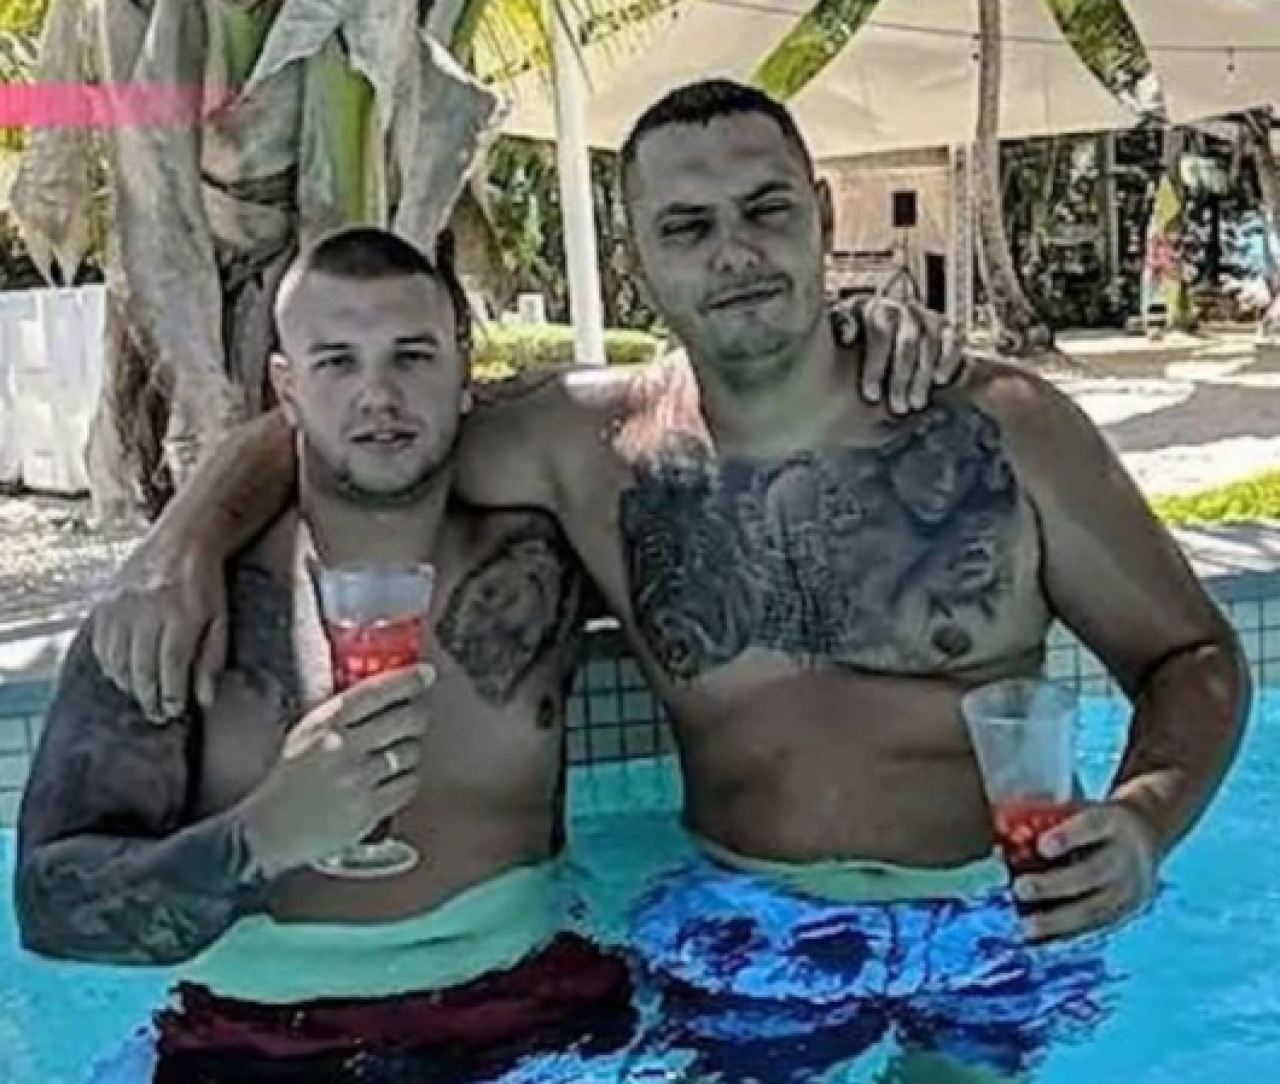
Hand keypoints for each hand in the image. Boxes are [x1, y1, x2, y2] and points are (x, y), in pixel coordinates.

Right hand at [93, 540, 227, 722]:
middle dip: (149, 697)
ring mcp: (122, 604)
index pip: (171, 667)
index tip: (174, 712)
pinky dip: (110, 665)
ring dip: (129, 685)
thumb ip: (212, 659)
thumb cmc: (207, 583)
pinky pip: (100, 644)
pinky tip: (123, 674)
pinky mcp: (105, 601)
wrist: (184, 538)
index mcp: (181, 614)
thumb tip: (204, 700)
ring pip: (117, 660)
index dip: (170, 695)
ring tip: (143, 696)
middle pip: (141, 668)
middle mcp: (148, 609)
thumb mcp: (221, 619)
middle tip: (158, 714)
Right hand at [239, 664, 433, 874]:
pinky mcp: (367, 809)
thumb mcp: (308, 733)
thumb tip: (390, 686)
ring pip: (411, 751)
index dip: (408, 679)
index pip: (376, 691)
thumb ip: (342, 712)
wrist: (270, 829)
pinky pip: (409, 783)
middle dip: (416, 715)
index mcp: (325, 723)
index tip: (426, 673)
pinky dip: (406, 780)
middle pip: (406, 718)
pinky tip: (390, 781)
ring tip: (392, 756)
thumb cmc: (292, 777)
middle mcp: (341, 747)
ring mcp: (356, 779)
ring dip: (409, 751)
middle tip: (414, 718)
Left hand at [830, 296, 963, 414]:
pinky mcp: (947, 329)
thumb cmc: (852, 350)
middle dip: (901, 378)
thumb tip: (845, 336)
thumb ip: (839, 334)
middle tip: (898, 407)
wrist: (880, 346)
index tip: (871, 395)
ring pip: (930, 344)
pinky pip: (953, 342)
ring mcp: (926, 317)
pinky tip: (940, 381)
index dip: (876, 366)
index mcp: (872, 309)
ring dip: (923, 376)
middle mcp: (901, 309)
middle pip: (907, 341)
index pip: (879, 333)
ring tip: (915, 404)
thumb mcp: (836, 342)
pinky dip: (948, 361)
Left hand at [1012, 801, 1159, 942]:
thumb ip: (1042, 823)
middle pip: (1092, 872)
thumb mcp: (1076, 810)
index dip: (1069, 836)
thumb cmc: (1090, 822)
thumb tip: (1000, 846)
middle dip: (1054, 884)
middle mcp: (1126, 856)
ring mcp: (1131, 888)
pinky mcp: (1127, 912)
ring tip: (1026, 927)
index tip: (1042, 846)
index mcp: (1113, 821)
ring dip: (1058, 920)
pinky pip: (1096, 927)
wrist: (1145, 835)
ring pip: (1096, 908)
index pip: (1093, 825)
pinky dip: (1067, 935)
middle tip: (1019, 889)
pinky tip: (1040, 940)